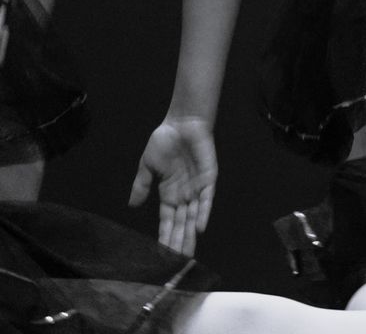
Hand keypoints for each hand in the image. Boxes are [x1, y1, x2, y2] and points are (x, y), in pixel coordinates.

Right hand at [130, 116, 217, 254]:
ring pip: (194, 216)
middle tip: (178, 265)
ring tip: (188, 253)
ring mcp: (197, 187)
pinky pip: (206, 198)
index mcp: (169, 194)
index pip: (167, 221)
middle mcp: (184, 194)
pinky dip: (203, 212)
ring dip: (191, 234)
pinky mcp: (209, 178)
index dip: (165, 237)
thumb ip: (142, 186)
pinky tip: (200, 226)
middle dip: (179, 242)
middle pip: (181, 223)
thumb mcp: (147, 166)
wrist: (181, 123)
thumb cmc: (165, 143)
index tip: (161, 256)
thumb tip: (133, 205)